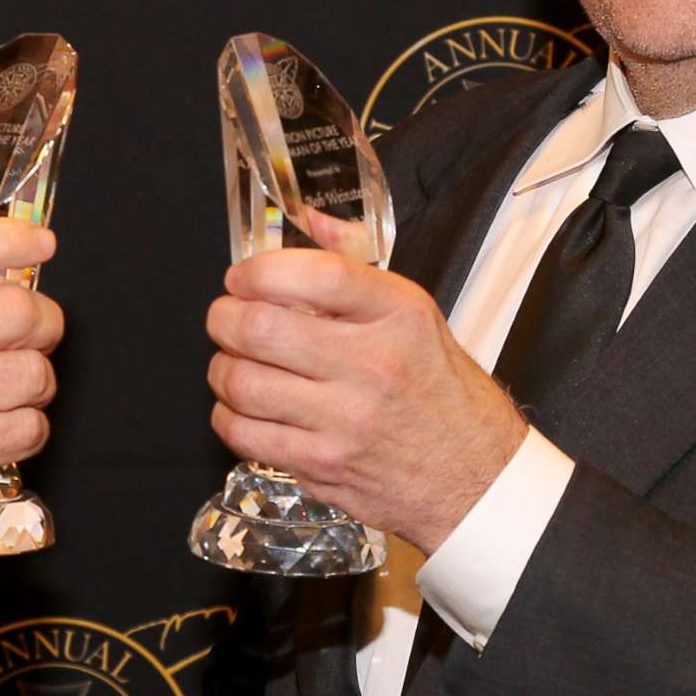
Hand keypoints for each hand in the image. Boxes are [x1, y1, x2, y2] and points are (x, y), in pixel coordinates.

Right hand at [0, 218, 62, 553]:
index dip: (10, 237)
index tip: (40, 242)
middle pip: (19, 312)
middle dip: (43, 322)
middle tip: (33, 334)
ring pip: (33, 374)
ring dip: (37, 382)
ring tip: (15, 387)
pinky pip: (26, 429)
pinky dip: (28, 429)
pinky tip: (6, 427)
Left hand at [205, 247, 524, 553]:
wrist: (473, 475)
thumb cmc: (438, 390)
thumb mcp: (415, 315)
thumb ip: (355, 264)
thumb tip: (309, 220)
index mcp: (399, 315)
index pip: (315, 275)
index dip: (260, 270)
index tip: (243, 277)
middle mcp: (374, 364)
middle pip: (261, 329)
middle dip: (224, 318)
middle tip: (225, 318)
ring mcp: (347, 420)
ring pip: (242, 383)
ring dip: (222, 368)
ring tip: (234, 363)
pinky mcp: (324, 465)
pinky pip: (244, 434)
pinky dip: (228, 416)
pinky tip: (244, 407)